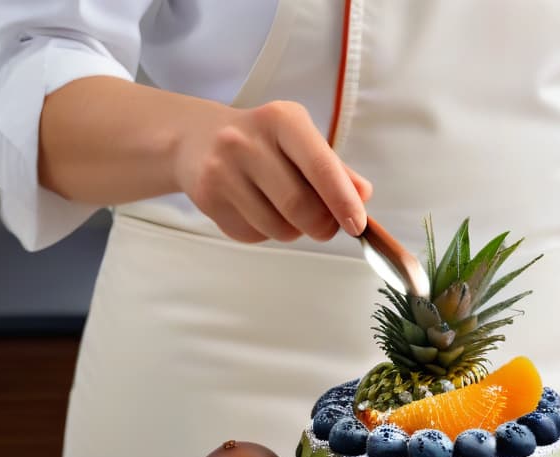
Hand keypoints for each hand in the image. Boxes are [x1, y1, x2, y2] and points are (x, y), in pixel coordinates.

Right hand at [174, 100, 371, 243]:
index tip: (357, 225)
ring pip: (278, 228)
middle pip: (300, 206)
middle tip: (325, 225)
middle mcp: (247, 141)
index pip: (321, 166)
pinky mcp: (207, 199)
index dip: (343, 201)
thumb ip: (335, 169)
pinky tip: (256, 209)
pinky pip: (253, 235)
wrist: (197, 139)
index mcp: (282, 119)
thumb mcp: (301, 141)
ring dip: (293, 231)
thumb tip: (362, 194)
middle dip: (322, 225)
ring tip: (283, 209)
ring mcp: (222, 170)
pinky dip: (266, 233)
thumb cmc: (262, 143)